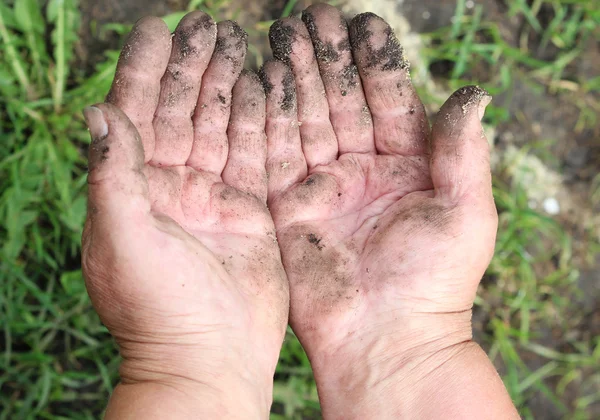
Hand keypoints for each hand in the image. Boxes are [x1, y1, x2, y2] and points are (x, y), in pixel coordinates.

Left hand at [82, 13, 286, 417]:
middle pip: (184, 109)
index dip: (147, 67)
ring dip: (229, 82)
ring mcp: (215, 195)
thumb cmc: (157, 309)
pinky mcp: (251, 209)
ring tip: (239, 40)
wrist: (209, 358)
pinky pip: (257, 153)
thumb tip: (98, 112)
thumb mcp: (122, 240)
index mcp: (136, 187)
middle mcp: (173, 185)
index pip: (139, 111)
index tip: (161, 25)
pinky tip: (265, 85)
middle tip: (212, 22)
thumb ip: (112, 175)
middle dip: (195, 65)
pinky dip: (261, 119)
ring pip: (222, 124)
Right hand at [262, 5, 509, 417]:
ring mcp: (322, 187)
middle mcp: (361, 171)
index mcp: (407, 166)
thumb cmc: (435, 282)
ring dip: (294, 77)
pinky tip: (260, 80)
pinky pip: (274, 154)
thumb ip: (463, 151)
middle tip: (311, 16)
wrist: (386, 338)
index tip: (361, 22)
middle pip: (341, 101)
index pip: (387, 100)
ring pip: (305, 119)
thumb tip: (474, 94)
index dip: (374, 62)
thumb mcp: (467, 212)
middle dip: (326, 58)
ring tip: (283, 33)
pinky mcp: (288, 207)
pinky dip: (266, 118)